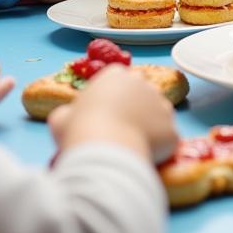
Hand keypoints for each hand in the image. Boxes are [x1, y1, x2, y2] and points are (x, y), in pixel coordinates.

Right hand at [49, 64, 177, 164]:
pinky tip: (144, 156)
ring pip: (158, 113)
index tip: (106, 112)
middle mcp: (143, 84)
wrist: (106, 151)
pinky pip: (166, 137)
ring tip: (132, 144)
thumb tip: (66, 117)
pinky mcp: (171, 128)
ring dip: (149, 125)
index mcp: (115, 76)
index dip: (113, 96)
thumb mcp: (61, 118)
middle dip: (135, 106)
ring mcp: (161, 105)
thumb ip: (67, 113)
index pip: (119, 79)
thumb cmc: (80, 130)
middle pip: (142, 91)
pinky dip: (158, 147)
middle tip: (121, 128)